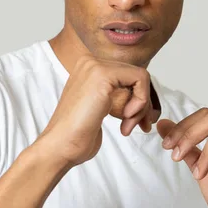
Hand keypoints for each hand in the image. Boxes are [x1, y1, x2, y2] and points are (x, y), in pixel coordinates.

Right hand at [38, 55, 159, 166]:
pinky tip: (126, 118)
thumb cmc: (78, 134)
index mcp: (88, 68)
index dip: (138, 98)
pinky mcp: (103, 75)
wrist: (61, 146)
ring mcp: (95, 66)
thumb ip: (116, 95)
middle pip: (135, 76)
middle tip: (136, 125)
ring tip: (128, 125)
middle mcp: (91, 62)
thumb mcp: (100, 106)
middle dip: (142, 104)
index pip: (127, 75)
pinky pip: (140, 79)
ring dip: (141, 106)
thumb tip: (145, 95)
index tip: (136, 120)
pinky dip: (141, 101)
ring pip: (140, 77)